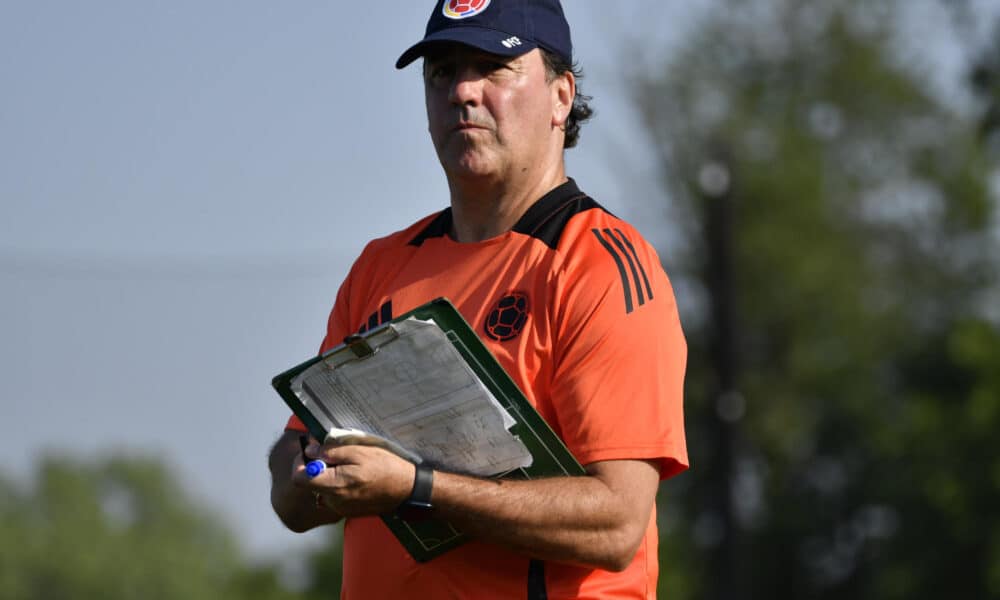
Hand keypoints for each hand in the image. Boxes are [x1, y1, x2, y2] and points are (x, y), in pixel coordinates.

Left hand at [293, 441, 415, 517]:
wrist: (406, 488)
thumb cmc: (385, 466)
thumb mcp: (359, 451)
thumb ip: (331, 452)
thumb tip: (310, 451)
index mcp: (335, 485)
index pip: (300, 479)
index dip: (300, 463)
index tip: (309, 452)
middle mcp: (334, 501)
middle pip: (310, 484)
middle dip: (317, 467)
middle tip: (334, 455)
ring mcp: (340, 509)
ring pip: (322, 489)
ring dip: (329, 476)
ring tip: (349, 466)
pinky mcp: (347, 512)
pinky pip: (333, 496)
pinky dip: (338, 485)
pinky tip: (355, 478)